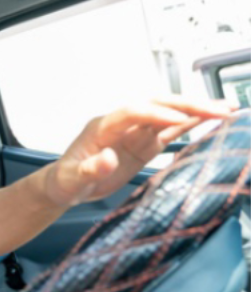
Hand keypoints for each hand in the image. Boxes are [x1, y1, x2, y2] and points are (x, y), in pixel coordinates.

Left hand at [44, 97, 237, 206]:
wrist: (66, 186)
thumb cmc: (66, 179)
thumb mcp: (72, 179)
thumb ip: (89, 169)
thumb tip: (107, 159)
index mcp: (102, 126)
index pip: (133, 112)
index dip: (157, 114)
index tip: (181, 120)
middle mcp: (122, 124)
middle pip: (156, 106)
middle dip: (186, 106)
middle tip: (217, 108)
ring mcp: (135, 133)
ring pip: (168, 116)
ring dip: (196, 111)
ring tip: (226, 109)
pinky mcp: (144, 145)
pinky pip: (170, 131)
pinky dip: (191, 125)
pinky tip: (212, 121)